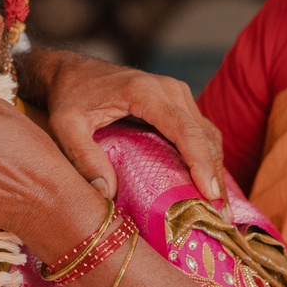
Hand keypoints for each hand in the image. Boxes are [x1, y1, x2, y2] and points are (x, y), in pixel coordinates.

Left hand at [20, 50, 229, 219]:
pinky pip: (200, 132)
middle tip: (220, 215)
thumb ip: (84, 157)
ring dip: (215, 169)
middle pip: (203, 135)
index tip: (210, 194)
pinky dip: (207, 158)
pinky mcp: (177, 103)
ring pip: (207, 134)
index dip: (201, 163)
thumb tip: (106, 195)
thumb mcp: (66, 125)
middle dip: (214, 175)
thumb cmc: (68, 97)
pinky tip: (207, 186)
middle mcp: (168, 89)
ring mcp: (176, 94)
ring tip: (218, 208)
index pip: (184, 130)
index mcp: (145, 92)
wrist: (71, 71)